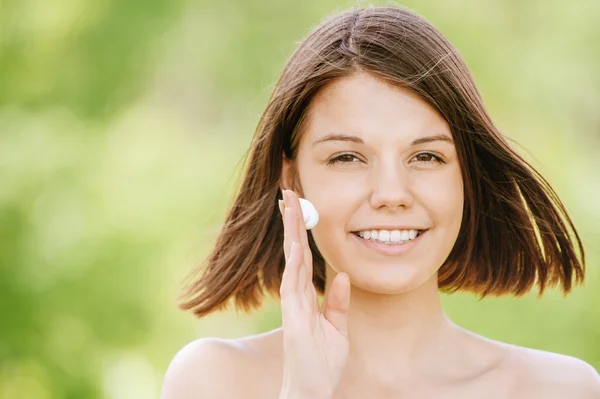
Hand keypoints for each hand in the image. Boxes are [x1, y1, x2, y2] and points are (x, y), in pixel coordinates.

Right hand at [278, 189, 350, 397]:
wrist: (313, 391)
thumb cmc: (323, 363)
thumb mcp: (337, 329)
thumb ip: (337, 303)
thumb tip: (342, 275)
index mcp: (306, 297)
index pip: (304, 255)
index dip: (302, 230)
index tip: (300, 205)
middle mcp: (296, 296)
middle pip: (294, 250)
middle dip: (292, 220)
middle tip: (288, 190)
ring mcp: (293, 305)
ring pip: (291, 260)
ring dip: (290, 232)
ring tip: (288, 204)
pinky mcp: (294, 318)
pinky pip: (293, 285)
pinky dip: (294, 262)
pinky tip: (295, 242)